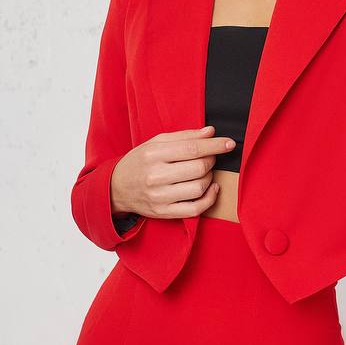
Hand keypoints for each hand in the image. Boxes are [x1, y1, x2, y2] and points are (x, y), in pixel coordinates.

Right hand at [110, 125, 233, 218]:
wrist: (116, 188)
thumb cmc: (139, 162)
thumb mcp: (155, 143)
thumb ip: (184, 136)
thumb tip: (210, 132)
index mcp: (153, 154)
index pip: (192, 148)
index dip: (215, 145)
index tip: (229, 143)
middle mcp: (155, 176)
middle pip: (199, 168)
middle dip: (212, 160)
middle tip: (210, 157)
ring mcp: (160, 197)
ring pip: (199, 187)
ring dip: (210, 177)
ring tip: (205, 172)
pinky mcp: (164, 212)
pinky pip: (195, 209)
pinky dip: (210, 198)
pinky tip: (211, 188)